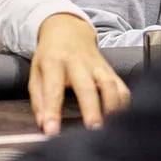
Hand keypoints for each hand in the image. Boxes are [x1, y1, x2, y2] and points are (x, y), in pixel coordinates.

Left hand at [29, 13, 129, 134]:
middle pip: (86, 86)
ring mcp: (96, 65)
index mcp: (54, 62)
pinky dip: (124, 103)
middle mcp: (77, 63)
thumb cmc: (50, 54)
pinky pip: (122, 87)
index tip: (52, 131)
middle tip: (93, 129)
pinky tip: (121, 118)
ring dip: (112, 107)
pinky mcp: (110, 70)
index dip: (52, 111)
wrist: (67, 29)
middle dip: (91, 109)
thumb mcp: (36, 72)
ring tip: (110, 127)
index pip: (52, 88)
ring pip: (109, 85)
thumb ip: (38, 99)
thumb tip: (43, 124)